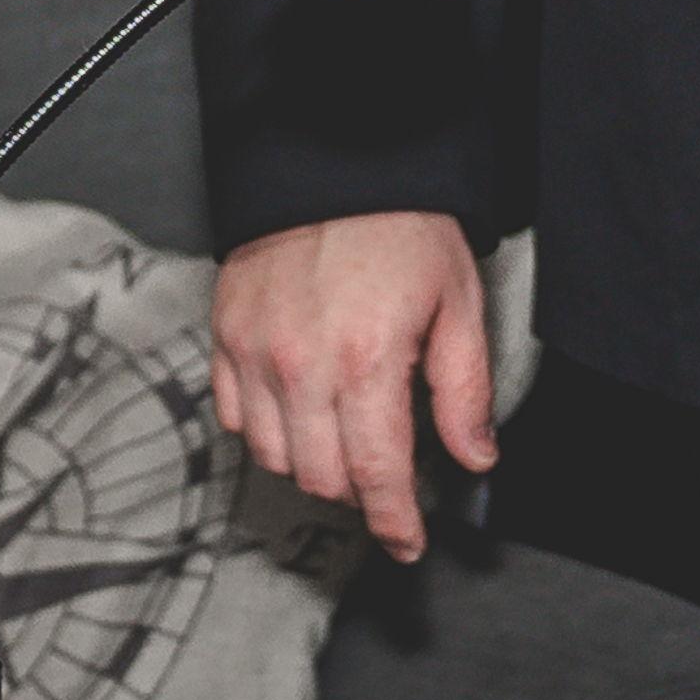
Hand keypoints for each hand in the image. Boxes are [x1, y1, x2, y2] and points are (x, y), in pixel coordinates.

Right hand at [205, 209, 492, 563]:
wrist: (334, 157)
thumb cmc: (402, 226)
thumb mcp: (457, 304)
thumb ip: (464, 392)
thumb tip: (475, 457)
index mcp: (366, 361)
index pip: (376, 475)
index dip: (394, 522)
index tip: (406, 542)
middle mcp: (301, 365)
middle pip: (322, 477)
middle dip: (361, 488)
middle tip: (388, 467)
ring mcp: (255, 352)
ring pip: (274, 456)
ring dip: (313, 461)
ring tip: (346, 431)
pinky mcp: (225, 334)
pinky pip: (235, 416)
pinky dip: (267, 428)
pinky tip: (299, 406)